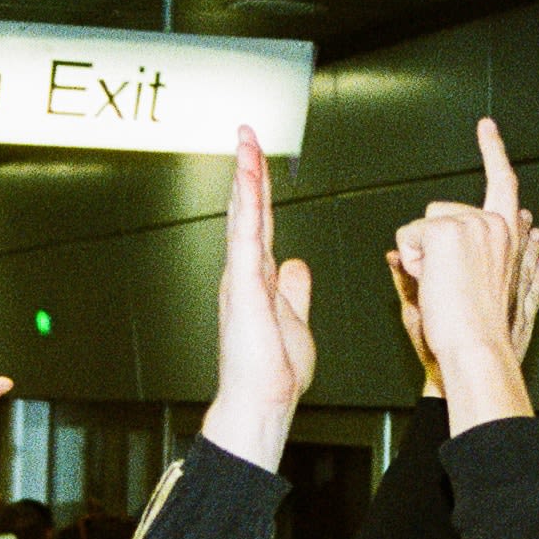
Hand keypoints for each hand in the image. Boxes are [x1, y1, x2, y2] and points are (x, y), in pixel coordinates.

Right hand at [202, 125, 316, 468]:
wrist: (261, 403)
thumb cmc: (274, 373)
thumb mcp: (295, 320)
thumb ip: (294, 291)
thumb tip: (297, 266)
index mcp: (257, 279)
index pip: (260, 223)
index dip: (259, 190)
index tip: (257, 160)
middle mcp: (245, 273)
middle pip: (247, 210)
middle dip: (247, 170)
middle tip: (246, 134)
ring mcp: (241, 277)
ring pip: (245, 215)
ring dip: (246, 176)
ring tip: (247, 142)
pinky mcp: (245, 286)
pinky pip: (247, 235)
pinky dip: (248, 204)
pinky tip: (248, 178)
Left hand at [389, 116, 538, 388]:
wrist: (478, 346)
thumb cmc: (480, 328)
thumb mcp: (480, 286)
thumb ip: (464, 257)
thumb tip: (411, 248)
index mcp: (507, 235)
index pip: (503, 183)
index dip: (493, 151)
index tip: (486, 127)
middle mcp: (495, 224)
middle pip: (440, 212)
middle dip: (430, 243)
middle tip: (447, 282)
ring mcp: (474, 224)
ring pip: (423, 224)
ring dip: (421, 254)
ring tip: (443, 285)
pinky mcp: (449, 230)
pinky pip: (408, 237)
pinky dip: (410, 261)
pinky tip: (432, 281)